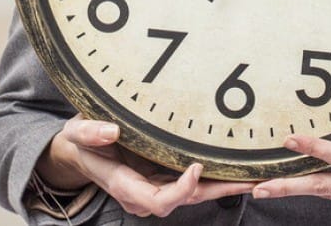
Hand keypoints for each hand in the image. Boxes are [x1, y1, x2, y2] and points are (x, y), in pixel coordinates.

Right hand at [37, 115, 252, 217]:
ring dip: (223, 186)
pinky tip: (234, 168)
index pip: (159, 200)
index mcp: (125, 185)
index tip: (196, 166)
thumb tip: (112, 131)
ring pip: (194, 195)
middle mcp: (143, 193)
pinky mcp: (162, 178)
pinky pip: (191, 184)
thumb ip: (90, 132)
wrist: (78, 150)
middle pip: (187, 201)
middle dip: (219, 192)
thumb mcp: (76, 132)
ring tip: (254, 175)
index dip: (181, 189)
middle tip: (250, 179)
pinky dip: (214, 178)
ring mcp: (154, 187)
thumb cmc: (79, 141)